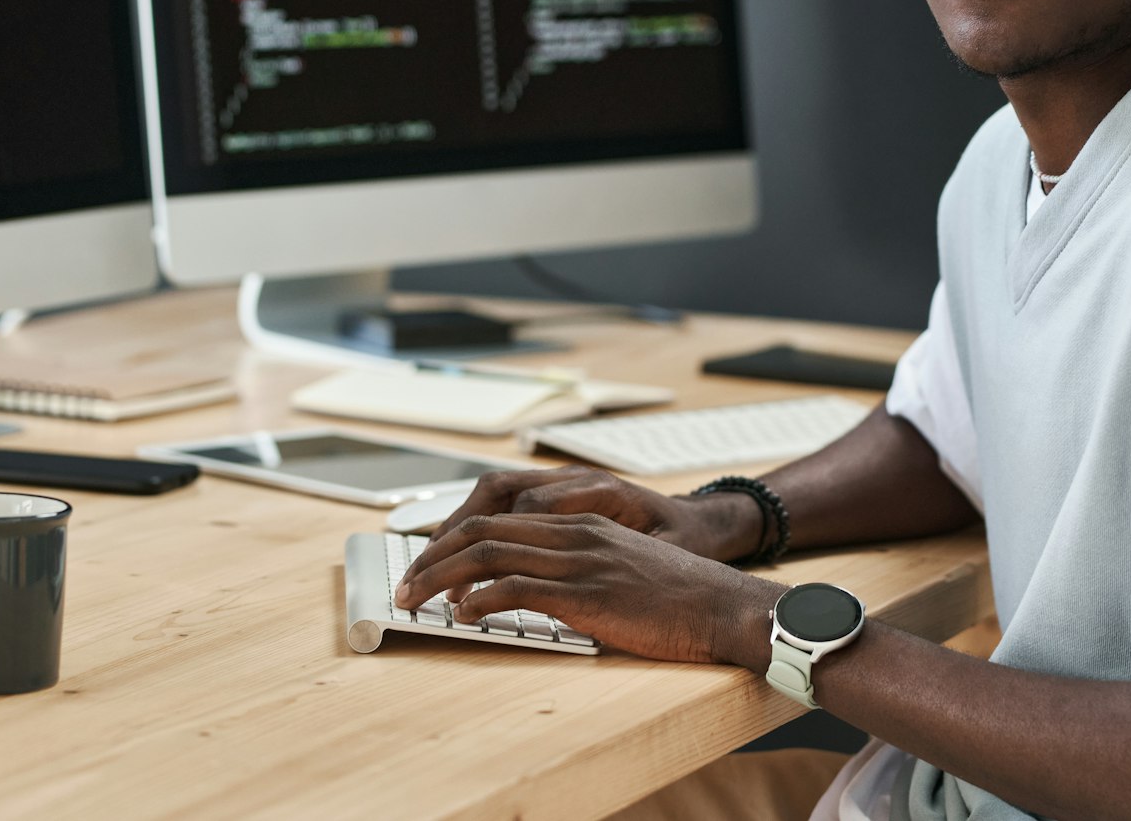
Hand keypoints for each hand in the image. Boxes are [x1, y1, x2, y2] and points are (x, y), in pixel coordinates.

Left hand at [394, 510, 780, 666]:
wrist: (722, 605)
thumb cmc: (678, 595)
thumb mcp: (621, 566)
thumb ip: (579, 568)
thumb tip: (536, 590)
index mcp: (580, 521)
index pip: (498, 515)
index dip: (453, 538)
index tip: (428, 563)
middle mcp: (574, 531)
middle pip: (483, 527)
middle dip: (434, 555)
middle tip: (407, 582)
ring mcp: (580, 559)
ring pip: (490, 553)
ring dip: (442, 576)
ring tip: (417, 599)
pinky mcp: (587, 592)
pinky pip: (518, 586)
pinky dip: (480, 599)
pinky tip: (463, 615)